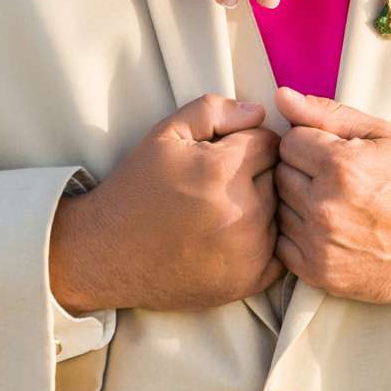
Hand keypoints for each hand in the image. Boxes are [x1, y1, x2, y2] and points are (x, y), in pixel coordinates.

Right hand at [51, 95, 282, 314]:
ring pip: (281, 211)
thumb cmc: (137, 189)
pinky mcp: (251, 280)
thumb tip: (259, 111)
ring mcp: (250, 250)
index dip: (247, 143)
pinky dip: (264, 240)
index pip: (270, 141)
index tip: (225, 155)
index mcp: (222, 170)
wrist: (109, 254)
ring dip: (262, 207)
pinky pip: (281, 248)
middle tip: (221, 185)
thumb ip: (213, 111)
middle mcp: (243, 211)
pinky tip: (231, 237)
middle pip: (279, 176)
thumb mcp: (164, 135)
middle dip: (257, 174)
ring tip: (222, 212)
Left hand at [272, 86, 390, 304]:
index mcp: (342, 166)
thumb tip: (281, 96)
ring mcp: (321, 244)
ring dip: (298, 204)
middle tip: (336, 180)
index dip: (310, 143)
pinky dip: (298, 236)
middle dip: (302, 172)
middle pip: (280, 174)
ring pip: (278, 208)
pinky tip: (327, 230)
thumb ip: (328, 114)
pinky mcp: (318, 273)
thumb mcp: (382, 135)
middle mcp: (326, 206)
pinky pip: (282, 243)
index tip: (332, 154)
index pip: (289, 141)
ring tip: (334, 205)